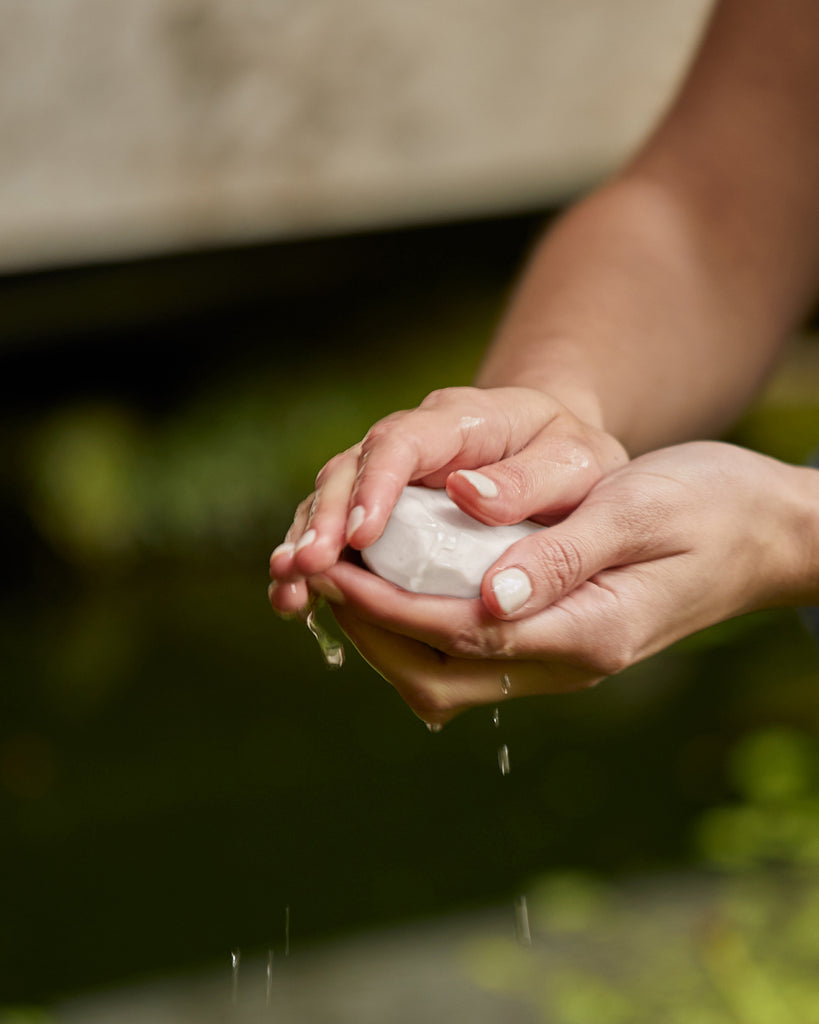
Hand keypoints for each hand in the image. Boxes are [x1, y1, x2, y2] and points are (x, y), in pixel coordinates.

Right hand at [268, 385, 626, 613]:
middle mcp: (408, 444)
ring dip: (305, 547)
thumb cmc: (568, 458)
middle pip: (347, 471)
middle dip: (324, 521)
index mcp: (455, 421)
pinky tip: (297, 605)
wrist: (557, 452)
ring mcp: (386, 477)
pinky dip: (315, 570)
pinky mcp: (379, 512)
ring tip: (290, 595)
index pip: (401, 442)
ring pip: (329, 502)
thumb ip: (529, 481)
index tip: (363, 533)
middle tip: (307, 566)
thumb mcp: (571, 462)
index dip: (376, 485)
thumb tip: (471, 499)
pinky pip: (338, 536)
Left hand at [310, 442, 818, 724]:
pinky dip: (419, 629)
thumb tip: (485, 598)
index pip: (459, 635)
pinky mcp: (557, 643)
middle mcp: (567, 662)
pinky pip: (469, 657)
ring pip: (447, 679)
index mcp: (586, 633)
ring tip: (348, 580)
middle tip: (327, 577)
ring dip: (388, 637)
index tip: (335, 573)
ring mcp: (561, 660)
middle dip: (371, 634)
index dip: (387, 609)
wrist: (764, 533)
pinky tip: (401, 583)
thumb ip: (560, 558)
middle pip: (438, 678)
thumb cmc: (711, 507)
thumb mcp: (637, 512)